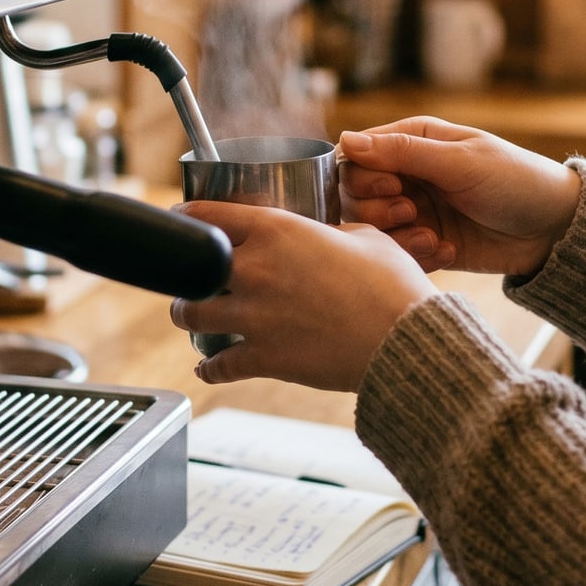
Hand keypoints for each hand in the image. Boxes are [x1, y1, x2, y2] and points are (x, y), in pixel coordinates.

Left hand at [168, 200, 439, 391]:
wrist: (405, 338)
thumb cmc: (393, 284)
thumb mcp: (364, 237)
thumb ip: (332, 232)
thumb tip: (328, 238)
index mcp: (277, 229)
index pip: (209, 215)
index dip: (188, 217)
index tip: (181, 220)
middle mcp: (255, 269)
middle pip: (191, 269)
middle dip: (186, 274)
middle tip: (192, 280)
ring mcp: (254, 315)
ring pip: (191, 316)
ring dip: (187, 316)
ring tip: (191, 318)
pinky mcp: (263, 357)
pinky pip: (218, 365)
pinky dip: (210, 369)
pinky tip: (209, 369)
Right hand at [339, 117, 580, 276]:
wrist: (555, 229)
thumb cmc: (516, 180)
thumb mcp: (461, 162)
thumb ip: (403, 152)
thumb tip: (346, 139)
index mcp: (414, 141)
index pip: (357, 155)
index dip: (364, 175)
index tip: (394, 187)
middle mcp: (408, 174)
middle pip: (355, 194)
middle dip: (377, 208)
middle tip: (412, 211)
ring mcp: (415, 210)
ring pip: (372, 228)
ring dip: (397, 236)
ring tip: (432, 237)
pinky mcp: (425, 242)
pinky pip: (398, 253)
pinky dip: (416, 255)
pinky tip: (446, 251)